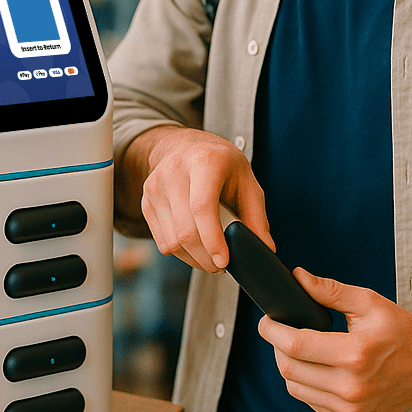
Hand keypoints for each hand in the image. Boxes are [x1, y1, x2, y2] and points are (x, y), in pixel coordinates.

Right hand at [138, 126, 272, 272]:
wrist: (185, 146)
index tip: (224, 261)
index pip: (202, 206)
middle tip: (222, 265)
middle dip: (206, 258)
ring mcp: (155, 186)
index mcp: (204, 161)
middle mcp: (174, 171)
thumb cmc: (220, 164)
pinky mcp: (146, 201)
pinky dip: (181, 253)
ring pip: (172, 242)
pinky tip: (194, 246)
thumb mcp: (246, 180)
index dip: (213, 239)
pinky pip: (162, 242)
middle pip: (185, 230)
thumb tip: (265, 248)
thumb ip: (256, 215)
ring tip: (210, 256)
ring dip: (194, 259)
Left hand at [257, 269, 411, 411]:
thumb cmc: (401, 329)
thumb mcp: (368, 302)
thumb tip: (297, 277)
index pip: (295, 345)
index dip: (272, 330)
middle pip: (289, 369)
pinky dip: (306, 383)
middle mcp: (351, 387)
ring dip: (288, 366)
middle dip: (276, 346)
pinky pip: (311, 402)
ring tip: (298, 346)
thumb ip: (329, 291)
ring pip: (296, 389)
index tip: (266, 319)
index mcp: (354, 354)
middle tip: (280, 329)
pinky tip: (316, 366)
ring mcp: (352, 408)